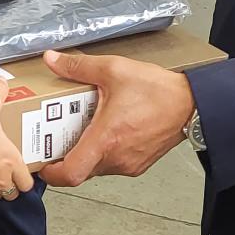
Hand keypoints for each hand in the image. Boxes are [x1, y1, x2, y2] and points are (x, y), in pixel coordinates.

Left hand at [38, 50, 193, 186]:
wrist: (192, 104)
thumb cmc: (159, 91)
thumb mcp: (114, 70)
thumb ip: (78, 67)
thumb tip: (52, 61)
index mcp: (106, 139)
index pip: (70, 174)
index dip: (51, 174)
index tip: (42, 163)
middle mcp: (116, 158)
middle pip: (80, 170)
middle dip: (66, 156)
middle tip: (58, 137)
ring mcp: (129, 164)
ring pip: (96, 168)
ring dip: (86, 152)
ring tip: (83, 128)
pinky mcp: (139, 164)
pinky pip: (112, 165)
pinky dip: (103, 152)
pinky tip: (106, 130)